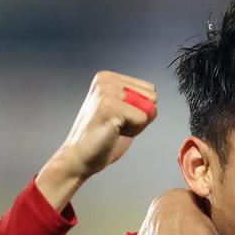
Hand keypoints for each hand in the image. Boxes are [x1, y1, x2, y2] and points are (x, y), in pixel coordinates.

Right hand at [36, 71, 157, 210]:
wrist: (80, 157)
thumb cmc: (102, 137)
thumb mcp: (123, 110)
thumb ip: (139, 100)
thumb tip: (155, 98)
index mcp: (108, 77)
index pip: (150, 90)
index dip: (141, 110)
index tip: (119, 117)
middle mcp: (106, 80)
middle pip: (152, 97)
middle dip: (140, 116)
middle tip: (117, 125)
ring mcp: (107, 92)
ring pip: (149, 108)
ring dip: (136, 125)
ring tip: (114, 128)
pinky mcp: (109, 107)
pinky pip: (142, 119)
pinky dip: (133, 131)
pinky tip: (113, 133)